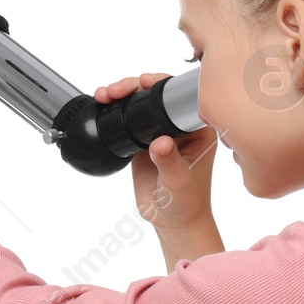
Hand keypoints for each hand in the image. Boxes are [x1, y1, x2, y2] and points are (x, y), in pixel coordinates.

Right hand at [95, 72, 219, 237]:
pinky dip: (116, 110)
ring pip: (141, 103)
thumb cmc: (186, 203)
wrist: (172, 221)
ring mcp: (161, 131)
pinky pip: (129, 118)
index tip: (143, 83)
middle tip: (117, 91)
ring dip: (122, 94)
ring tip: (105, 95)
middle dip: (134, 86)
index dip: (160, 84)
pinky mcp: (144, 141)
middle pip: (157, 94)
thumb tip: (159, 142)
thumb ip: (169, 161)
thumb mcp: (179, 182)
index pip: (180, 96)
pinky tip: (104, 105)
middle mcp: (181, 126)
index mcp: (199, 129)